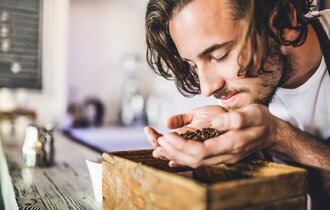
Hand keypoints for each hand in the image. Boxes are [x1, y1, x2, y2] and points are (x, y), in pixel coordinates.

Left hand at [153, 104, 277, 167]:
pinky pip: (199, 161)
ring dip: (176, 156)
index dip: (181, 146)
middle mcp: (226, 155)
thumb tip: (215, 123)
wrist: (271, 132)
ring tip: (161, 145)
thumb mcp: (252, 114)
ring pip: (195, 162)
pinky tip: (173, 156)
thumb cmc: (261, 120)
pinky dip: (184, 158)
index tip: (167, 136)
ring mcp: (223, 158)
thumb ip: (235, 119)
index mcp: (232, 144)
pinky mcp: (221, 156)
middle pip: (194, 160)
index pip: (201, 151)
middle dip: (174, 151)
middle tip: (159, 140)